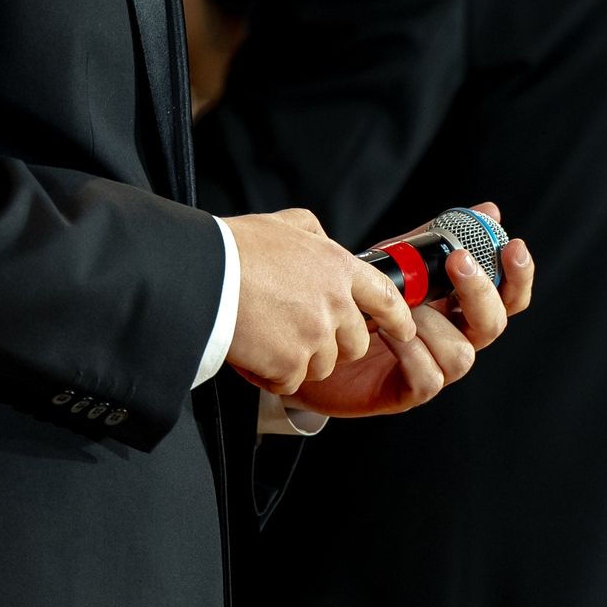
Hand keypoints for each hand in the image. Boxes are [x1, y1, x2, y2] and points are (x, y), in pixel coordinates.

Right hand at [223, 209, 418, 396]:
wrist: (203, 278)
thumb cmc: (234, 248)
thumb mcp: (282, 224)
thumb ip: (313, 235)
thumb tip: (323, 243)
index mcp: (337, 266)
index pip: (385, 297)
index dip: (398, 317)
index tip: (403, 329)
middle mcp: (334, 302)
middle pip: (355, 343)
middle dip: (333, 344)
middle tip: (300, 334)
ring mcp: (315, 336)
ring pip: (323, 365)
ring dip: (298, 359)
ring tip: (267, 338)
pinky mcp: (292, 363)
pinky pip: (291, 382)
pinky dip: (272, 375)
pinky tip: (253, 353)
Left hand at [285, 200, 535, 419]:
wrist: (315, 337)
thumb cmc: (363, 301)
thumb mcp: (398, 262)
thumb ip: (437, 239)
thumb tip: (490, 210)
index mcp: (459, 307)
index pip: (507, 296)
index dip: (518, 275)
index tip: (513, 246)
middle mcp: (455, 338)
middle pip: (494, 323)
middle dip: (480, 291)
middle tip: (458, 261)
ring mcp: (435, 368)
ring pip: (462, 353)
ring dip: (433, 324)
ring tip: (403, 306)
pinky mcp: (409, 392)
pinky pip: (429, 378)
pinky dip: (412, 352)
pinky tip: (388, 334)